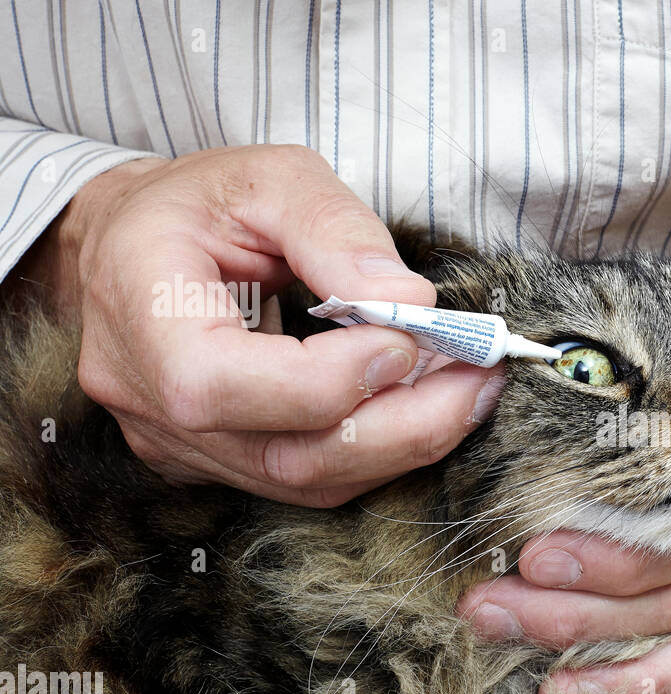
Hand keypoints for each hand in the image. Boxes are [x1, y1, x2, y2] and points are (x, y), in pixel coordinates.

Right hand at [8, 145, 503, 505]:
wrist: (134, 245)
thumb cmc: (198, 204)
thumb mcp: (267, 178)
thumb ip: (334, 227)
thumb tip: (406, 299)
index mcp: (138, 313)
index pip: (220, 385)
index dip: (329, 377)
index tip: (409, 336)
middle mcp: (146, 399)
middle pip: (282, 455)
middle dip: (401, 425)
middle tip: (478, 378)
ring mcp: (178, 445)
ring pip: (307, 481)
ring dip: (405, 442)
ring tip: (467, 389)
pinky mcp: (219, 463)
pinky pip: (310, 479)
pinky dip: (380, 449)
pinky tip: (425, 406)